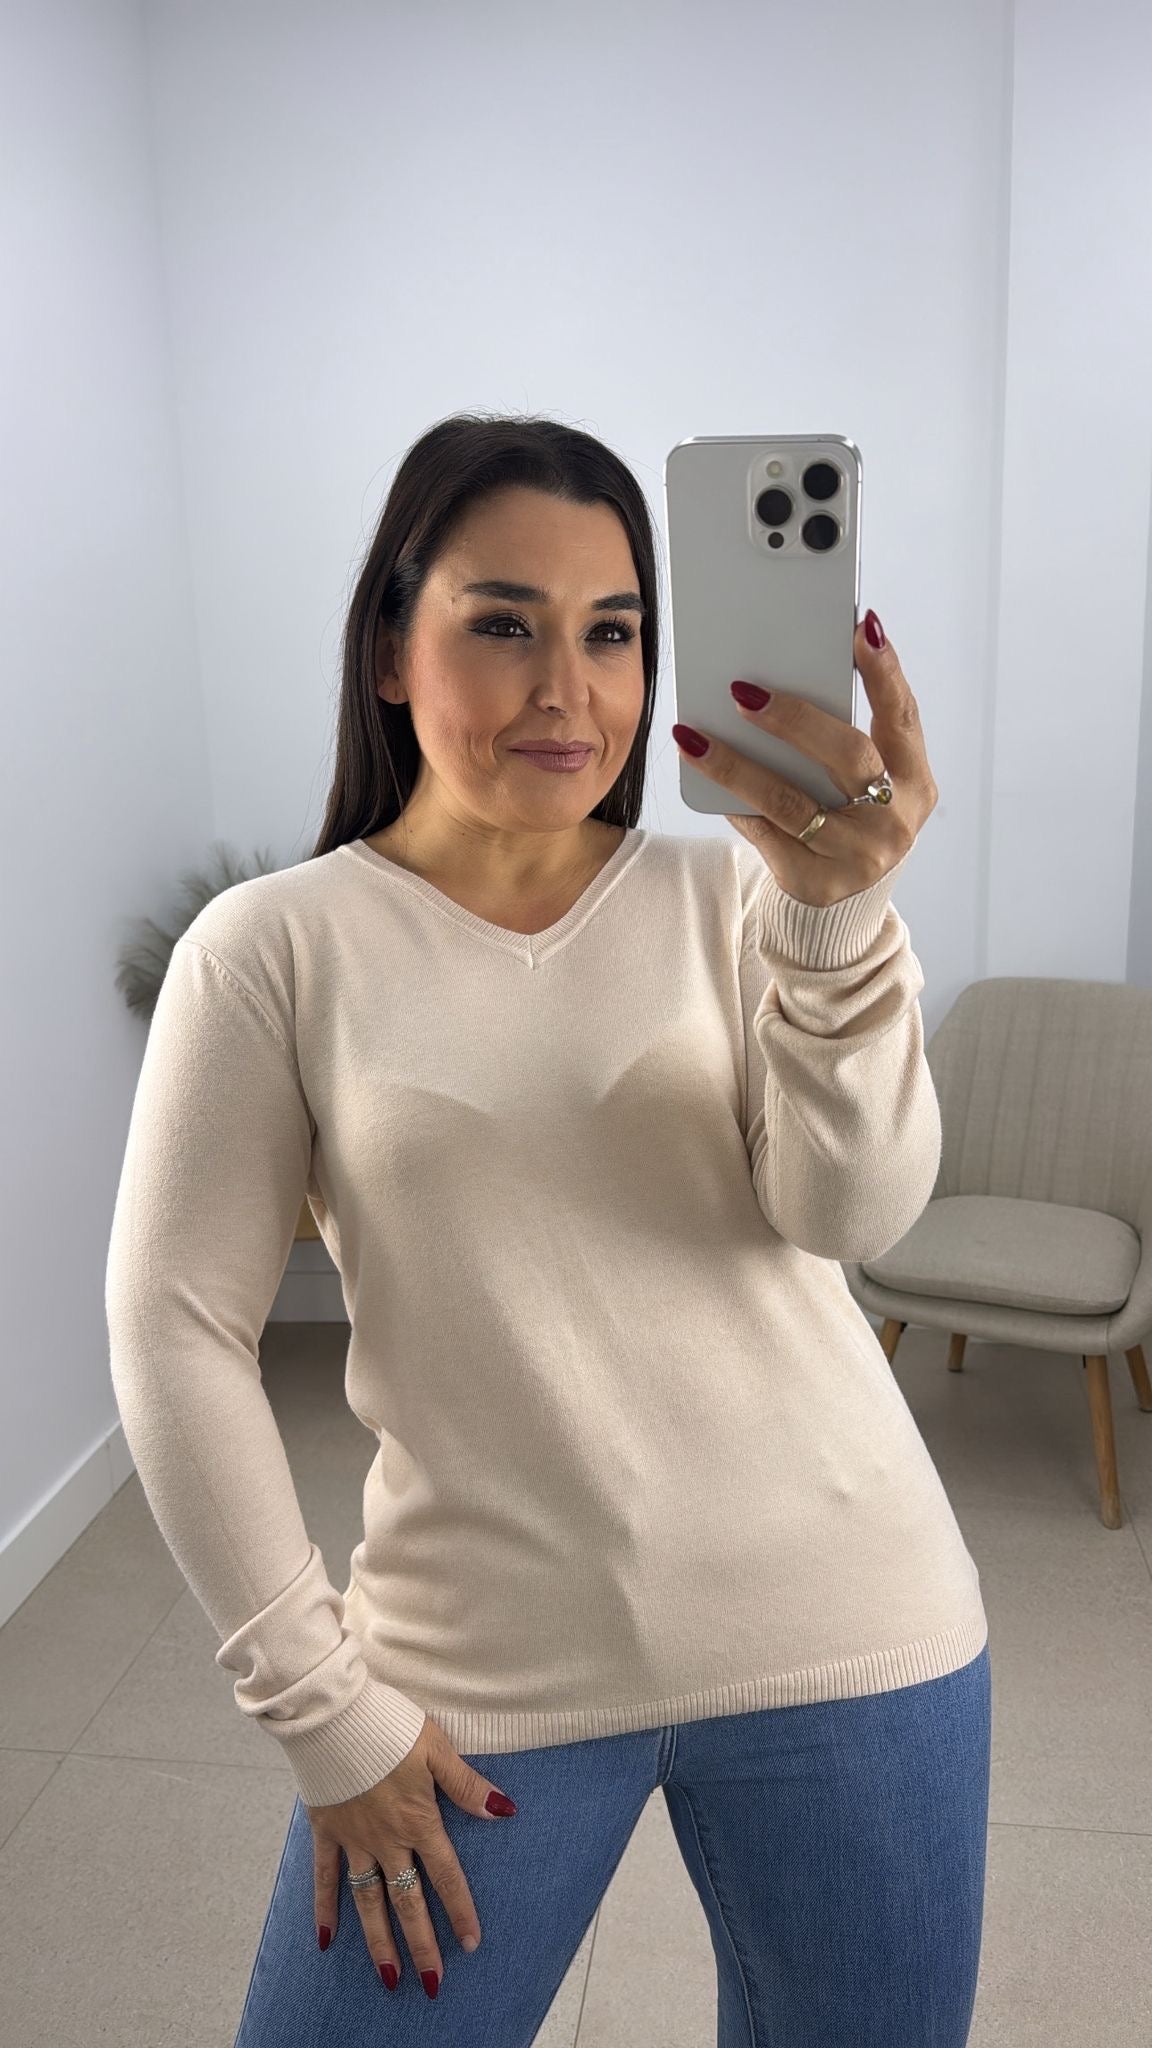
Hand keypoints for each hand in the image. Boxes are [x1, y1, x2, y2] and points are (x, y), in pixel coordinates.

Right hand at [305, 1715, 517, 1996]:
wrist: (332, 1713)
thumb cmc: (388, 1724)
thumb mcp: (436, 1748)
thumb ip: (466, 1785)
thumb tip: (504, 1810)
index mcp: (418, 1820)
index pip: (446, 1876)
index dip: (460, 1911)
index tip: (471, 1944)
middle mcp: (386, 1839)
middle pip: (407, 1901)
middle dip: (422, 1944)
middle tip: (432, 1983)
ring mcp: (353, 1839)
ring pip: (368, 1901)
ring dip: (379, 1941)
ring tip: (389, 1977)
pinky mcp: (326, 1830)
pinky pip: (325, 1878)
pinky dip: (325, 1909)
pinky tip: (326, 1940)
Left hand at [672, 612, 937, 907]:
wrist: (846, 900)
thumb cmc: (850, 816)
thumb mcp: (864, 779)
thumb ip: (843, 736)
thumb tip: (779, 676)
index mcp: (914, 781)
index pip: (902, 717)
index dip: (885, 673)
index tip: (864, 628)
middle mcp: (894, 820)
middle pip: (847, 756)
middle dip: (794, 720)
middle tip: (743, 692)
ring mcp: (857, 856)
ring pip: (789, 802)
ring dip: (736, 766)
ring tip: (693, 736)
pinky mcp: (815, 882)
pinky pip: (765, 833)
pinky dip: (732, 802)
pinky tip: (701, 775)